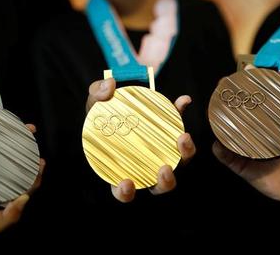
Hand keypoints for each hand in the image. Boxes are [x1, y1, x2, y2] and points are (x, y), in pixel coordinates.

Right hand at [86, 80, 195, 202]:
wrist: (120, 99)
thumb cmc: (103, 111)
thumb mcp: (94, 103)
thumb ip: (96, 94)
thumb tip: (109, 86)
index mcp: (123, 168)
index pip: (123, 191)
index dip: (124, 192)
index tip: (126, 183)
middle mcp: (147, 166)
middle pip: (160, 185)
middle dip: (165, 181)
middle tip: (164, 168)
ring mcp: (164, 152)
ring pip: (180, 163)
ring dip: (185, 153)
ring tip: (182, 137)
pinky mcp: (174, 134)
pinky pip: (182, 127)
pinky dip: (182, 114)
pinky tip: (182, 101)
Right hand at [212, 82, 279, 200]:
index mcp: (270, 122)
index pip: (256, 101)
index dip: (248, 86)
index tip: (244, 72)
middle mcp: (255, 132)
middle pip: (237, 113)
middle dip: (226, 100)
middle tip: (222, 87)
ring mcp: (246, 148)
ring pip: (227, 133)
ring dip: (217, 122)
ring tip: (213, 112)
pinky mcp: (241, 166)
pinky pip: (227, 157)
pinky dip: (220, 151)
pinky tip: (217, 144)